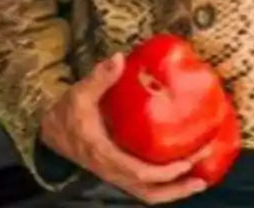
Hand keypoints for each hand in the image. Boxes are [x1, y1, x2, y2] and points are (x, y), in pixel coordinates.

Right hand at [40, 53, 210, 204]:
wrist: (51, 131)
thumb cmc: (68, 113)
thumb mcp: (80, 94)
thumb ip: (100, 78)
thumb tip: (118, 59)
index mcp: (105, 154)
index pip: (138, 173)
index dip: (164, 172)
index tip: (187, 161)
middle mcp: (112, 170)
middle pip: (148, 192)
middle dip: (178, 187)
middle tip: (202, 175)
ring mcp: (116, 175)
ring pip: (147, 194)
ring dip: (174, 191)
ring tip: (200, 181)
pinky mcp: (120, 172)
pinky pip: (145, 187)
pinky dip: (166, 186)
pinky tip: (185, 173)